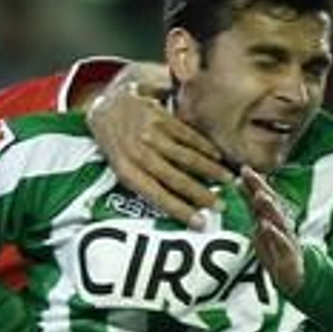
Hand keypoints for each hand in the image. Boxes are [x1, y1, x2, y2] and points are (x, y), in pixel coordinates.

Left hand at [86, 81, 234, 226]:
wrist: (105, 107)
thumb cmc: (115, 145)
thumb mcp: (119, 166)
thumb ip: (142, 182)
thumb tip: (175, 206)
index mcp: (125, 170)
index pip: (156, 195)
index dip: (180, 210)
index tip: (200, 224)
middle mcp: (138, 153)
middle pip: (176, 178)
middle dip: (201, 194)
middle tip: (221, 206)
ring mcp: (149, 133)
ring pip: (186, 156)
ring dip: (210, 170)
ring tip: (227, 181)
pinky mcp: (159, 117)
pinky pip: (187, 135)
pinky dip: (204, 147)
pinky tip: (217, 156)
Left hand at [241, 167, 303, 294]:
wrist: (292, 274)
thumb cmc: (274, 245)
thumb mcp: (259, 222)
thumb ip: (250, 203)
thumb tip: (237, 181)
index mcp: (273, 214)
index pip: (264, 195)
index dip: (254, 182)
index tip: (244, 169)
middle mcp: (281, 222)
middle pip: (271, 202)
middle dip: (260, 188)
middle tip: (250, 175)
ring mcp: (286, 236)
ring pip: (278, 219)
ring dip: (269, 207)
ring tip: (260, 196)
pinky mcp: (289, 253)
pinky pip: (282, 242)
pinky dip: (275, 234)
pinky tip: (267, 226)